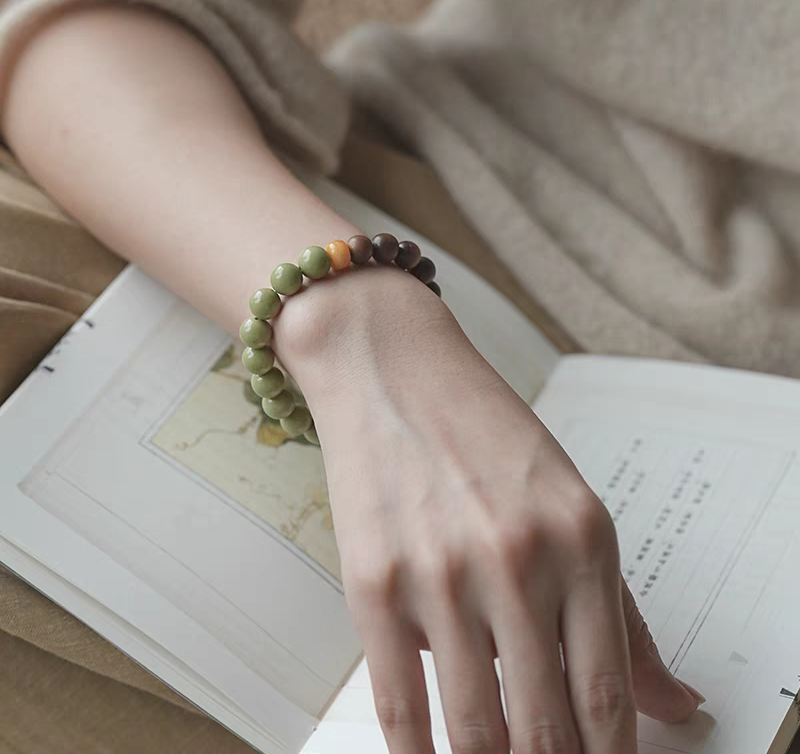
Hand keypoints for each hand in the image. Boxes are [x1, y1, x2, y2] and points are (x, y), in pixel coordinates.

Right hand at [279, 267, 703, 753]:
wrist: (393, 370)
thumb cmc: (482, 432)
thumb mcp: (572, 504)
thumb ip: (624, 614)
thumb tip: (674, 704)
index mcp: (583, 541)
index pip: (609, 695)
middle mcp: (517, 561)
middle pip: (546, 727)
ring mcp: (442, 575)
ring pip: (475, 728)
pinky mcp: (374, 584)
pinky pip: (400, 705)